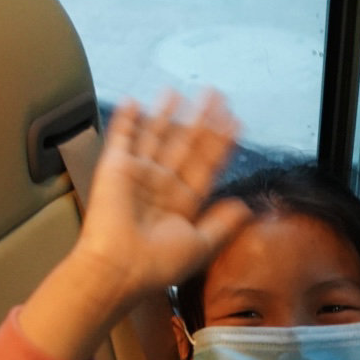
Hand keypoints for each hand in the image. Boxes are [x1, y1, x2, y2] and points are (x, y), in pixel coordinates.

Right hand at [80, 89, 251, 301]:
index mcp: (182, 203)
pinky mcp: (115, 168)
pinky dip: (127, 120)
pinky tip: (136, 102)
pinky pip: (122, 138)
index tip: (236, 123)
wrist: (119, 268)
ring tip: (178, 91)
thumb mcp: (201, 245)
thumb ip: (223, 224)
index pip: (207, 165)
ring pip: (156, 136)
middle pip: (185, 145)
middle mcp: (162, 186)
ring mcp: (138, 175)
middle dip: (201, 120)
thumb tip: (245, 206)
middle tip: (215, 95)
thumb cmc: (158, 264)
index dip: (222, 144)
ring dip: (166, 114)